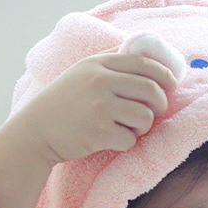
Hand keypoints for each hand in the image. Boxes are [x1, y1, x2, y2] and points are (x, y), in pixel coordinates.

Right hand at [12, 52, 178, 166]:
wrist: (35, 131)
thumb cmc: (62, 106)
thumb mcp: (81, 75)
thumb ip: (109, 70)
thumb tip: (149, 71)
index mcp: (98, 64)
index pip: (143, 63)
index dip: (164, 74)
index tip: (172, 85)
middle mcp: (100, 81)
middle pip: (151, 90)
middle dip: (159, 105)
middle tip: (153, 113)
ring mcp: (100, 106)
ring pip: (145, 117)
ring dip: (142, 127)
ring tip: (127, 129)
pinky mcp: (99, 131)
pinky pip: (130, 139)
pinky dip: (125, 143)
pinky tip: (110, 140)